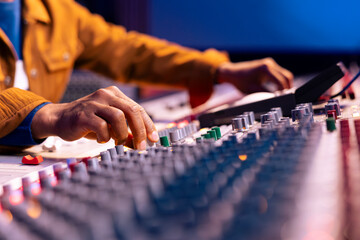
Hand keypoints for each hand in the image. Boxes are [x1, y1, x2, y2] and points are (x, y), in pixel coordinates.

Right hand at [31, 86, 158, 149]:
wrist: (59, 119)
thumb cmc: (88, 122)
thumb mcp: (110, 125)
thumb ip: (126, 131)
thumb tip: (142, 143)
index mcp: (115, 94)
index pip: (138, 109)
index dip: (148, 125)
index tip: (153, 140)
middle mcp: (106, 94)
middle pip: (132, 111)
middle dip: (140, 131)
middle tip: (141, 147)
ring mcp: (94, 102)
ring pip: (119, 117)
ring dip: (122, 134)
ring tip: (117, 143)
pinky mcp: (83, 114)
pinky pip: (102, 127)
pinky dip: (105, 137)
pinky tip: (100, 139)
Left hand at [217, 58, 293, 92]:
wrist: (232, 73)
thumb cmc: (240, 81)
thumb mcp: (253, 90)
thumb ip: (266, 94)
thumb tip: (277, 99)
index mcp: (265, 69)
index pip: (281, 81)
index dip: (284, 91)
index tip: (284, 99)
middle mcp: (269, 64)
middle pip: (286, 76)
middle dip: (287, 87)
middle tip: (287, 98)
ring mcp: (270, 63)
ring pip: (284, 74)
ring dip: (285, 84)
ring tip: (283, 94)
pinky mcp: (268, 65)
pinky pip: (279, 73)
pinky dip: (280, 81)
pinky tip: (278, 89)